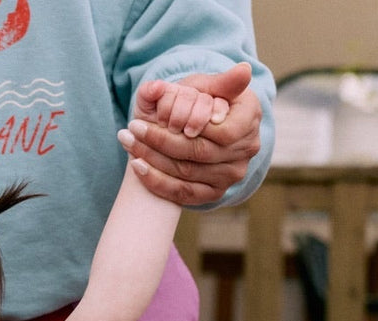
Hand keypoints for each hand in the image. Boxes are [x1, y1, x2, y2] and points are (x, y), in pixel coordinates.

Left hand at [120, 62, 261, 205]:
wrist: (196, 127)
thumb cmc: (203, 99)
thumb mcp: (208, 85)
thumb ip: (222, 81)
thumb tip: (244, 70)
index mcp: (250, 119)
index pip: (221, 131)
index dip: (191, 124)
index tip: (160, 114)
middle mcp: (246, 151)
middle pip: (199, 153)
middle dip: (161, 139)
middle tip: (131, 127)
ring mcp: (230, 176)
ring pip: (186, 173)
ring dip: (152, 158)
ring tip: (127, 141)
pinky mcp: (213, 194)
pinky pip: (181, 193)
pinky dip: (156, 181)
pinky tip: (137, 166)